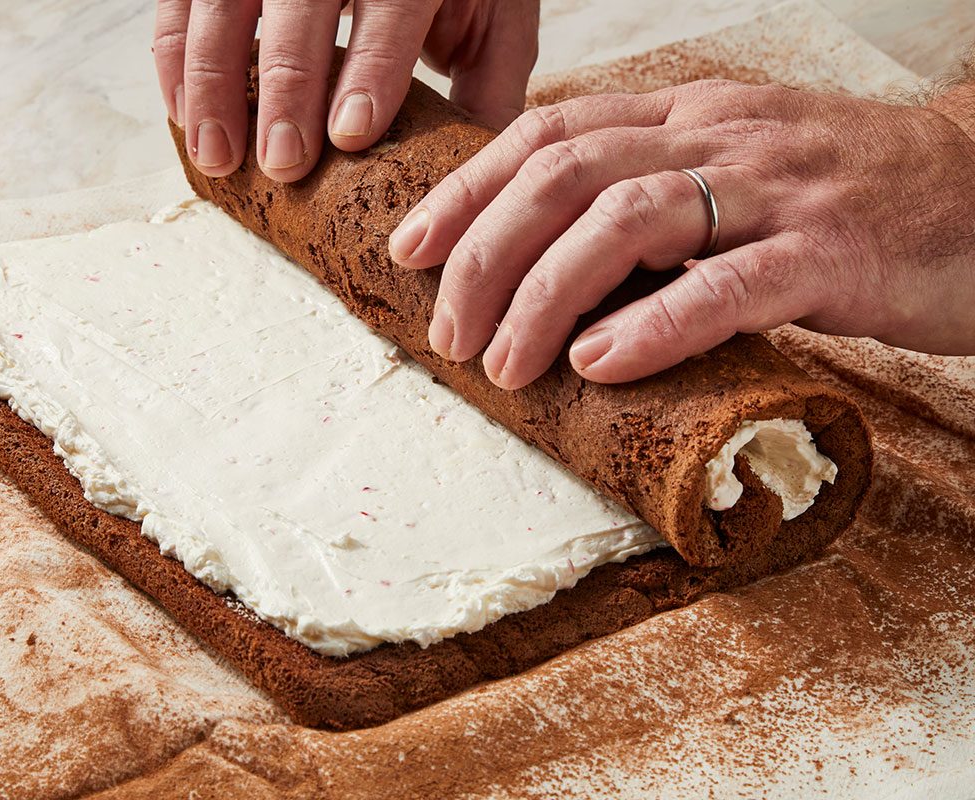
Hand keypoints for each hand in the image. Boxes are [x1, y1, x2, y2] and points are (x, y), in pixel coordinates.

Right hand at [153, 0, 538, 181]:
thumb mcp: (490, 16)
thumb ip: (489, 85)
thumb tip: (480, 178)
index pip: (392, 4)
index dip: (371, 69)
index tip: (349, 135)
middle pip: (300, 4)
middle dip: (288, 87)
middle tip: (284, 165)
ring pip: (223, 1)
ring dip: (213, 81)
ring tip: (219, 158)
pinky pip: (179, 1)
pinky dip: (173, 58)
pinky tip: (184, 115)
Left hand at [389, 80, 974, 385]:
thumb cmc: (844, 199)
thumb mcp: (733, 176)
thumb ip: (650, 199)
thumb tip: (546, 261)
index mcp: (685, 116)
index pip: (548, 134)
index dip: (467, 190)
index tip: (409, 248)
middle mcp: (719, 137)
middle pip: (566, 174)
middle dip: (486, 254)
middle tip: (447, 329)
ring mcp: (777, 190)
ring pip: (630, 220)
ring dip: (547, 294)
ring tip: (504, 363)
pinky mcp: (832, 252)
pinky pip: (729, 283)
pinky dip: (652, 323)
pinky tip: (598, 364)